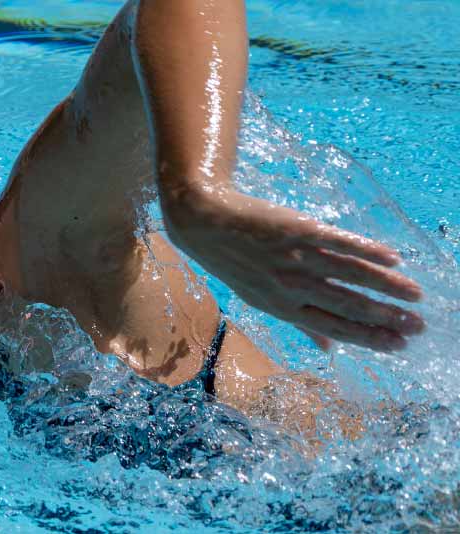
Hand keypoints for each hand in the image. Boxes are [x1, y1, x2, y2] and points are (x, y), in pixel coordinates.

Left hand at [162, 186, 424, 351]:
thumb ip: (298, 323)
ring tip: (416, 295)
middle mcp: (290, 286)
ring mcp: (294, 257)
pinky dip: (366, 250)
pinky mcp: (296, 230)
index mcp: (283, 307)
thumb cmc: (235, 262)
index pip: (335, 327)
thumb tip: (328, 350)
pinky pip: (338, 243)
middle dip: (386, 318)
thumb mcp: (260, 298)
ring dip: (386, 286)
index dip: (369, 338)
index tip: (400, 345)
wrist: (203, 221)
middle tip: (419, 326)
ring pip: (349, 275)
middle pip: (347, 305)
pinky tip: (392, 258)